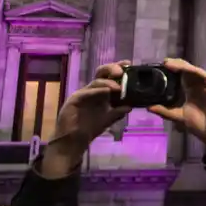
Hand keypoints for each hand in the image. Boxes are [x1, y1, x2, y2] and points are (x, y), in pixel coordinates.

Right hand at [40, 62, 132, 177]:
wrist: (74, 141)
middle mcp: (92, 90)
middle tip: (122, 71)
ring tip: (119, 87)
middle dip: (112, 68)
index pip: (109, 76)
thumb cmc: (89, 128)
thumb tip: (132, 105)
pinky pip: (86, 92)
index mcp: (100, 92)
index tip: (128, 64)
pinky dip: (97, 90)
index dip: (118, 68)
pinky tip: (107, 91)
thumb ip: (119, 111)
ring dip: (108, 82)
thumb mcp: (109, 118)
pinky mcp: (74, 100)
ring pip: (95, 81)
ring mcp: (83, 94)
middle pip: (101, 72)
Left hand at [150, 58, 205, 155]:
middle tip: (163, 62)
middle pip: (187, 71)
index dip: (171, 71)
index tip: (158, 68)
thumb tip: (148, 107)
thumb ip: (165, 111)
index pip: (180, 77)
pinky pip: (203, 76)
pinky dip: (193, 71)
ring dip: (182, 66)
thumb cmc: (200, 126)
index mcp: (190, 91)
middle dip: (176, 65)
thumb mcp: (179, 117)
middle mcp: (198, 86)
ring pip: (194, 71)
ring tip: (170, 64)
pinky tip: (185, 69)